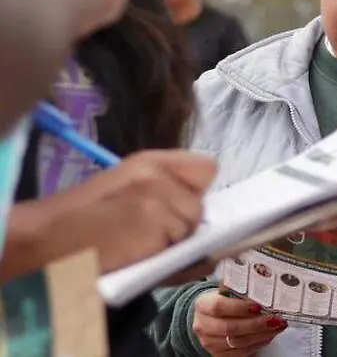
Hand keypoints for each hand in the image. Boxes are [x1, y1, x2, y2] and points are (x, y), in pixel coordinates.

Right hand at [50, 151, 214, 272]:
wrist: (48, 240)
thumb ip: (163, 189)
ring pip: (190, 229)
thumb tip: (201, 209)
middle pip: (201, 206)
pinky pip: (179, 249)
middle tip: (146, 233)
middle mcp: (158, 173)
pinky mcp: (156, 224)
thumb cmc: (82, 221)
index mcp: (150, 161)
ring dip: (171, 243)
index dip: (196, 191)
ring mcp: (159, 198)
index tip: (179, 206)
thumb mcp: (124, 189)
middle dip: (182, 224)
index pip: (206, 168)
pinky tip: (135, 254)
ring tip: (136, 244)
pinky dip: (163, 258)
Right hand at [192, 291, 287, 355]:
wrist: (210, 317)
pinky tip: (269, 335)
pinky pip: (241, 352)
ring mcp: (210, 342)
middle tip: (275, 319)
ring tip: (277, 326)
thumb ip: (240, 289)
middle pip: (229, 328)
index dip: (239, 307)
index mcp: (203, 305)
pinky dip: (258, 343)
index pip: (218, 307)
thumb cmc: (223, 301)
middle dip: (256, 324)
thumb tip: (263, 287)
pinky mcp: (219, 354)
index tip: (258, 306)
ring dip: (261, 335)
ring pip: (237, 342)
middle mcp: (203, 326)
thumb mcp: (227, 291)